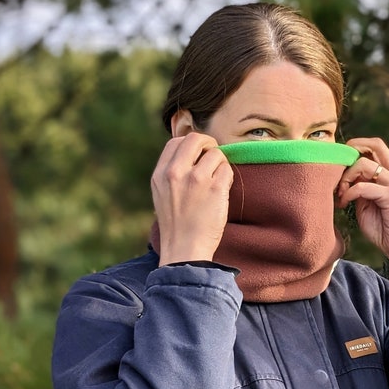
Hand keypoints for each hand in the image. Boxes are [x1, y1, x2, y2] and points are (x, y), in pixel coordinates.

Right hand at [151, 134, 232, 264]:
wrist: (184, 250)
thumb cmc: (177, 226)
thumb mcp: (162, 194)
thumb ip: (172, 173)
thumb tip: (191, 154)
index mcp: (160, 174)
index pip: (175, 141)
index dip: (191, 145)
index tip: (198, 155)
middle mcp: (176, 172)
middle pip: (196, 139)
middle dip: (209, 144)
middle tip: (214, 158)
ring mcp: (196, 179)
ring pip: (216, 154)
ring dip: (220, 165)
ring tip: (217, 182)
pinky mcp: (215, 189)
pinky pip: (227, 170)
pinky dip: (228, 178)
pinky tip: (221, 192)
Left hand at [335, 137, 388, 284]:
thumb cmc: (384, 228)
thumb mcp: (367, 204)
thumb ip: (359, 189)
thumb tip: (345, 179)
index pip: (376, 146)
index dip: (356, 147)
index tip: (340, 164)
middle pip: (375, 144)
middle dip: (351, 150)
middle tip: (338, 170)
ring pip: (364, 164)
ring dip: (346, 177)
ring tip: (340, 193)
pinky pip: (363, 186)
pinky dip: (349, 193)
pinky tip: (343, 204)